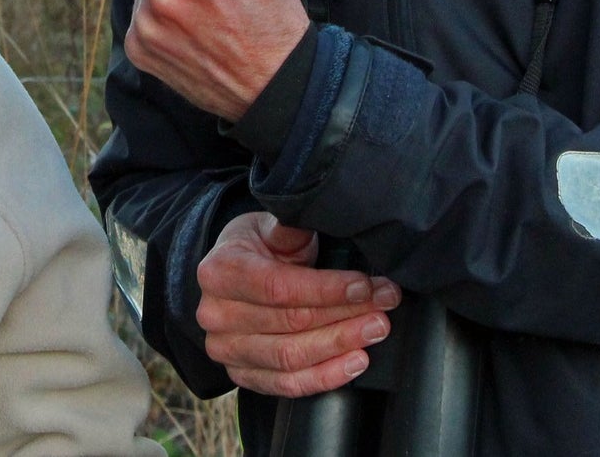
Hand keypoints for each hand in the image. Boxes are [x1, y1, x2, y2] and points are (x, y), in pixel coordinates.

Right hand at [196, 212, 401, 397]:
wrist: (232, 275)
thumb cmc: (255, 247)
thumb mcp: (267, 226)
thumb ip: (288, 228)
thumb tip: (311, 213)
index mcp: (220, 271)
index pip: (279, 287)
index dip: (327, 290)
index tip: (365, 287)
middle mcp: (216, 314)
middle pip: (291, 323)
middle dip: (345, 314)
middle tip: (383, 306)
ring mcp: (226, 349)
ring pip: (291, 357)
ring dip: (340, 345)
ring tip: (375, 330)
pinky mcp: (242, 375)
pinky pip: (287, 385)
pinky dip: (325, 377)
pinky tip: (354, 362)